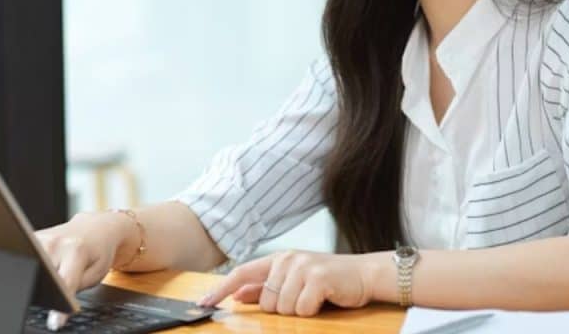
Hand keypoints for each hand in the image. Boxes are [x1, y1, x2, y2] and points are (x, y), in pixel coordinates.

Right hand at [34, 211, 137, 329]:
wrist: (95, 228)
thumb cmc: (98, 252)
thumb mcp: (95, 274)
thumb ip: (74, 289)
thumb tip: (57, 305)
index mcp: (75, 251)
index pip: (63, 285)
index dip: (59, 307)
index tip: (55, 322)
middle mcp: (54, 242)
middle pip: (43, 277)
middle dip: (47, 290)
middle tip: (57, 291)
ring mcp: (40, 238)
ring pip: (33, 268)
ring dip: (41, 278)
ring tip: (55, 274)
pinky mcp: (32, 238)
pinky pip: (29, 258)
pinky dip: (36, 267)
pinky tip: (48, 265)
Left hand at [198, 250, 376, 316]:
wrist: (365, 274)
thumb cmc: (329, 281)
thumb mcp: (294, 280)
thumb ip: (265, 286)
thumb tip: (237, 294)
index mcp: (279, 259)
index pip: (242, 273)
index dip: (220, 289)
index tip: (203, 303)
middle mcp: (288, 259)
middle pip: (265, 301)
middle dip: (282, 308)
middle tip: (303, 299)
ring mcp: (302, 267)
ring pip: (282, 308)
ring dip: (298, 310)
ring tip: (315, 299)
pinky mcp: (317, 278)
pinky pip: (301, 309)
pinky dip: (312, 311)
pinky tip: (323, 300)